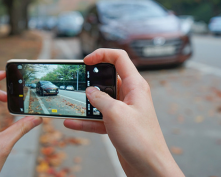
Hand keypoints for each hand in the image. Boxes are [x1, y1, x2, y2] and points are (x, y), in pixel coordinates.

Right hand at [64, 49, 183, 176]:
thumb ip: (100, 98)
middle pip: (109, 78)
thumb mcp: (115, 114)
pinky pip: (99, 117)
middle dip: (92, 79)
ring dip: (87, 102)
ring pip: (102, 99)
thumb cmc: (141, 140)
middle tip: (78, 82)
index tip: (87, 61)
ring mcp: (124, 109)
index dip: (102, 54)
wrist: (149, 166)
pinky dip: (87, 119)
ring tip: (72, 103)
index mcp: (135, 85)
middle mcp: (130, 95)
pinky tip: (73, 122)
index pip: (119, 58)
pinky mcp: (118, 123)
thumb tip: (90, 91)